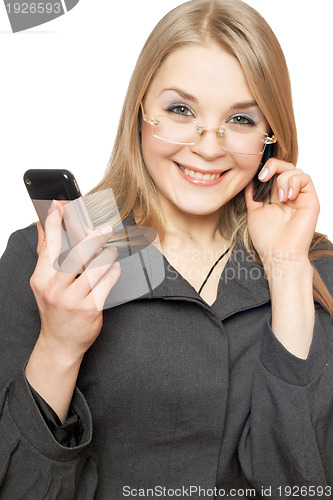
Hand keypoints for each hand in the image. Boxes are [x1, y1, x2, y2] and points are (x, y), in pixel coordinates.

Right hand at [30, 200, 120, 360]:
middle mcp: (55, 288)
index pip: (49, 246)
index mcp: (42, 279)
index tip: (59, 205)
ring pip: (95, 267)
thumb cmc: (54, 310)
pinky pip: (107, 282)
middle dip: (92, 238)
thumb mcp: (43, 283)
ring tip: (110, 251)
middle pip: (76, 254)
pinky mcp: (91, 308)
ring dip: (106, 255)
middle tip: (104, 229)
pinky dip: (113, 271)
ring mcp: (73, 299)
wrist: (60, 343)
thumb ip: (45, 255)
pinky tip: (114, 268)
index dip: (54, 223)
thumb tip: (42, 228)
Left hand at [244, 159, 319, 265]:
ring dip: (283, 178)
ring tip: (280, 197)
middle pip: (285, 167)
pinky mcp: (310, 200)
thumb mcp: (254, 212)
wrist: (279, 253)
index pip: (274, 173)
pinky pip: (305, 178)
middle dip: (273, 166)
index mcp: (276, 197)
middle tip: (263, 176)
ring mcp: (300, 197)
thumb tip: (248, 179)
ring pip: (295, 170)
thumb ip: (252, 195)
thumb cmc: (267, 238)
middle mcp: (289, 195)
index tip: (257, 176)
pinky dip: (294, 181)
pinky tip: (287, 196)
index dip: (266, 169)